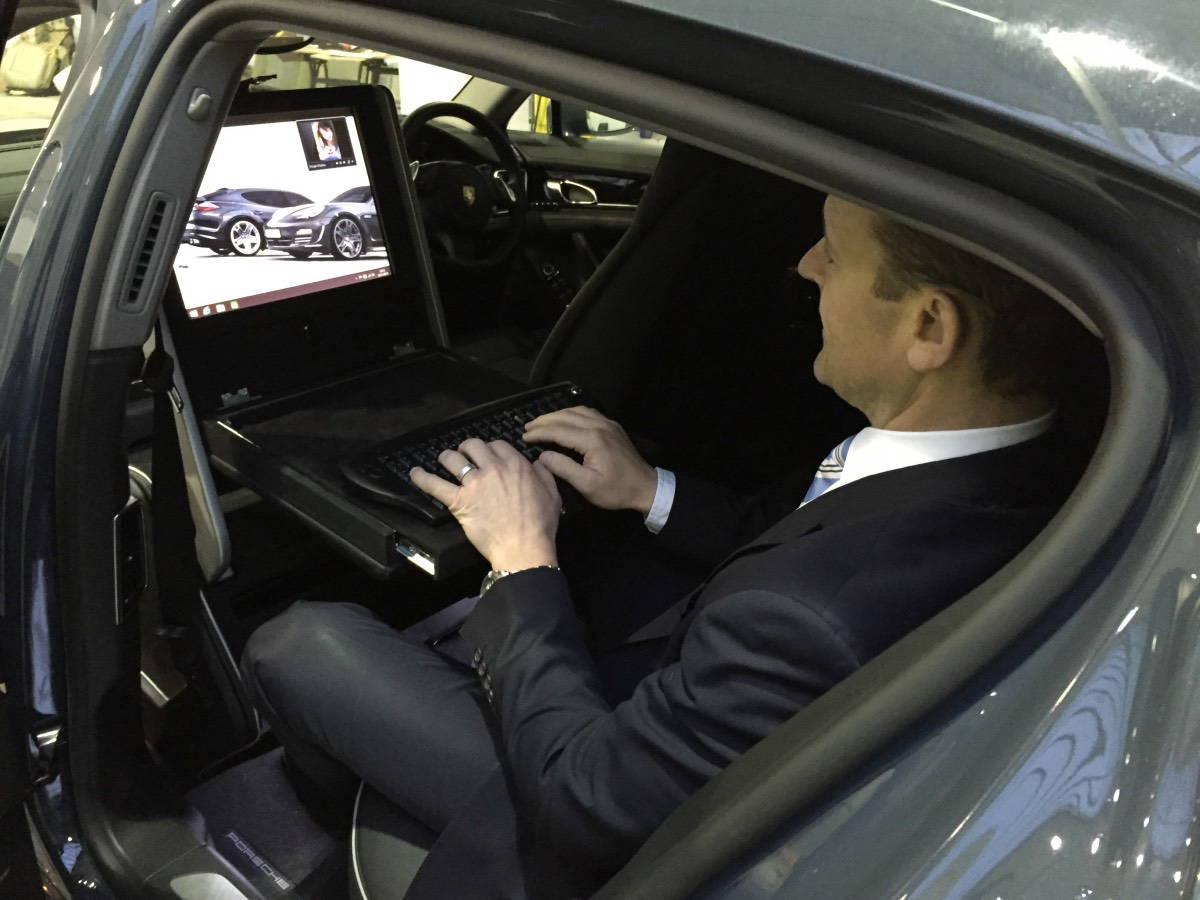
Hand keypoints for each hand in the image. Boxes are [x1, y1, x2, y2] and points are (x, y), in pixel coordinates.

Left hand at [410, 438, 560, 570]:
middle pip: (473, 445)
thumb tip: (537, 463)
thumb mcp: (553, 494)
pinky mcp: (459, 501)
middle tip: (465, 455)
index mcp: (516, 465)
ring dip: (447, 457)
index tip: (488, 456)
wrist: (524, 548)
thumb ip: (545, 474)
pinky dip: (422, 478)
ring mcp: (474, 483)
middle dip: (467, 448)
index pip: (497, 445)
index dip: (490, 448)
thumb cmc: (540, 525)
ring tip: (444, 460)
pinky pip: (435, 485)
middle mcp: (493, 469)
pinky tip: (415, 473)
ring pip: (453, 458)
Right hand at [522, 406, 656, 514]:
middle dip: (544, 421)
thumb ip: (563, 468)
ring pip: (576, 411)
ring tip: (541, 422)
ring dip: (557, 415)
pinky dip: (572, 413)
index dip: (539, 432)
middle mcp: (599, 426)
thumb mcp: (587, 485)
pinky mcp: (612, 426)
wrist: (646, 487)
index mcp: (592, 440)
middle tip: (527, 427)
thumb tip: (542, 456)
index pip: (558, 430)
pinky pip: (588, 412)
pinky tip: (564, 419)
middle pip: (565, 416)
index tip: (524, 436)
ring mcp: (608, 423)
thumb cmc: (616, 490)